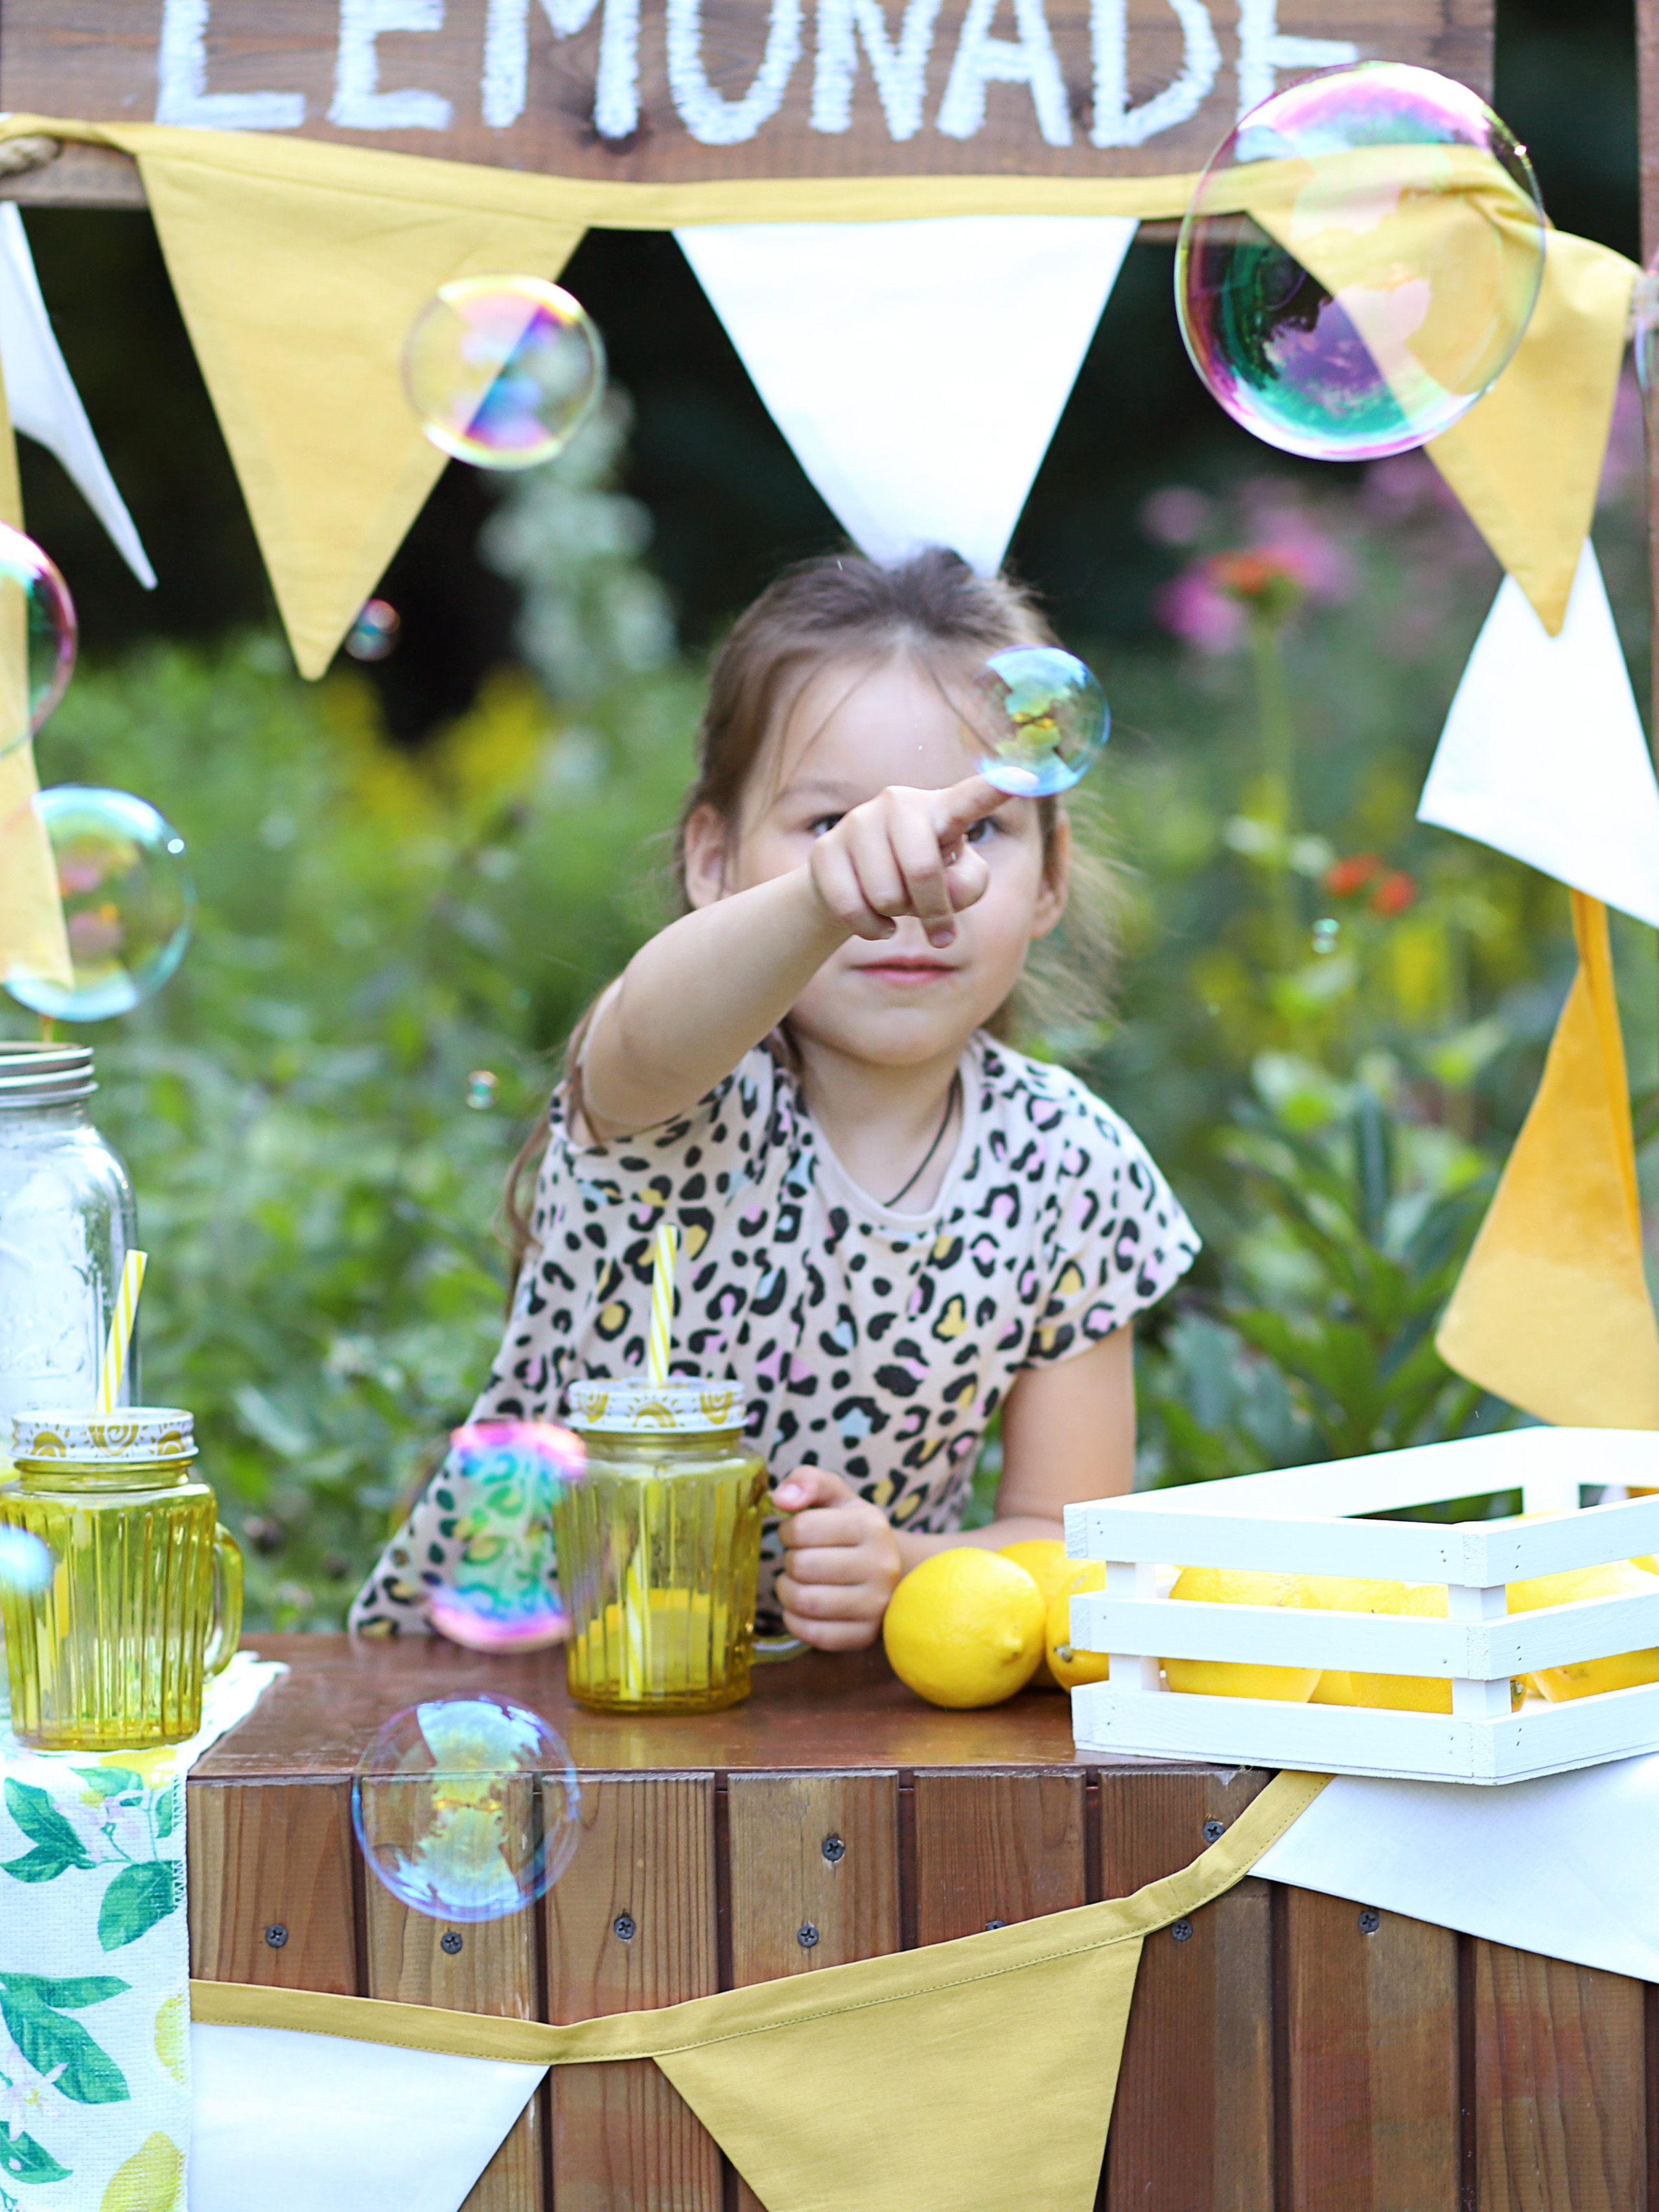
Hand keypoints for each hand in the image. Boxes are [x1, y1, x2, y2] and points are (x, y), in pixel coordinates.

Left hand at [772, 1467, 903, 1650]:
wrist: (888, 1573)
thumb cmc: (850, 1531)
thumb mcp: (835, 1496)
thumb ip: (807, 1480)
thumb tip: (781, 1497)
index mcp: (872, 1525)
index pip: (802, 1527)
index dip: (788, 1531)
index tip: (797, 1534)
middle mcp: (882, 1565)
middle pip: (802, 1566)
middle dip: (789, 1562)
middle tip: (799, 1560)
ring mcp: (877, 1605)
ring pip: (805, 1602)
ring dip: (787, 1591)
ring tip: (797, 1582)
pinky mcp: (864, 1636)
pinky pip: (813, 1634)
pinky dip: (795, 1621)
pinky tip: (802, 1607)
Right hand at [808, 775, 1012, 950]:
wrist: (849, 886)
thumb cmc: (917, 881)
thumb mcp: (954, 886)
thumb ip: (969, 886)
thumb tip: (947, 892)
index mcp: (940, 808)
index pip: (971, 799)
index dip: (996, 790)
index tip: (1027, 775)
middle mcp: (898, 803)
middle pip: (922, 871)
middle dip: (932, 911)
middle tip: (940, 932)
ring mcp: (858, 822)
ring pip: (884, 894)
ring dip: (896, 916)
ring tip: (895, 906)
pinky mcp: (827, 850)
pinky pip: (853, 907)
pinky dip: (870, 928)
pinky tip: (875, 921)